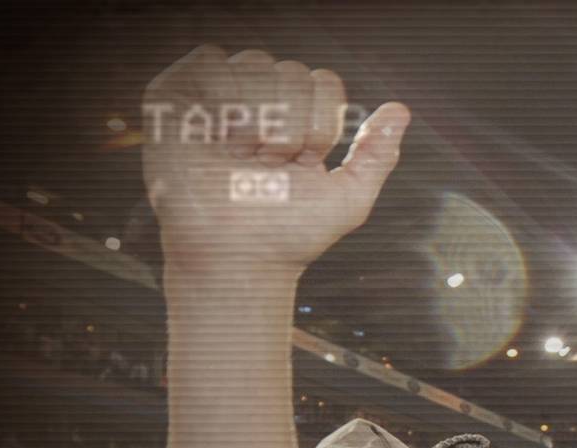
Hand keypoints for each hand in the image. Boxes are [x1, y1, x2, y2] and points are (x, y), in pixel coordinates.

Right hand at [141, 46, 408, 275]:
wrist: (235, 257)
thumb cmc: (289, 234)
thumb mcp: (347, 199)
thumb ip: (377, 155)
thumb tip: (401, 109)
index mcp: (299, 121)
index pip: (323, 82)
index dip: (321, 122)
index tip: (305, 162)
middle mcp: (260, 105)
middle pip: (291, 71)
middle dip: (290, 124)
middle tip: (268, 163)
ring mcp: (218, 100)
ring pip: (253, 62)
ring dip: (255, 115)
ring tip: (239, 153)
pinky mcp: (175, 98)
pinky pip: (208, 60)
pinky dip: (218, 96)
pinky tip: (214, 134)